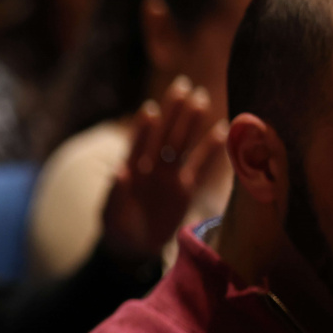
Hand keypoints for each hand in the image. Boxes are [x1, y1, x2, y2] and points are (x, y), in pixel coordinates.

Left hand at [101, 76, 229, 265]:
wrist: (131, 247)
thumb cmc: (116, 228)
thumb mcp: (110, 213)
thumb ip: (115, 193)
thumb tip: (119, 171)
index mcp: (129, 171)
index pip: (137, 145)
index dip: (143, 128)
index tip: (151, 110)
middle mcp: (150, 168)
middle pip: (163, 136)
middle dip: (171, 112)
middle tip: (183, 85)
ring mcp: (168, 176)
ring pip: (181, 145)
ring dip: (190, 123)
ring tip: (201, 98)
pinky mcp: (184, 188)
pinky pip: (199, 166)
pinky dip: (210, 151)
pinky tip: (222, 130)